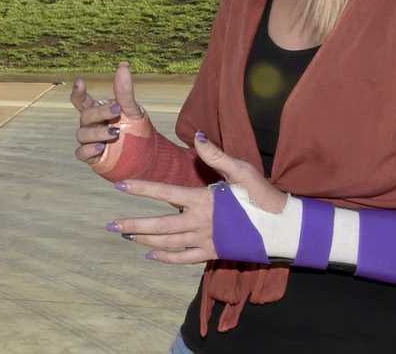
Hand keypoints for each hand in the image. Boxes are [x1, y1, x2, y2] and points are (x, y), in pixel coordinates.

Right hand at [72, 62, 154, 171]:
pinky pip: (82, 153)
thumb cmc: (138, 130)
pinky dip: (89, 150)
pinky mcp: (93, 157)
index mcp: (98, 111)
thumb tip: (123, 65)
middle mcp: (92, 125)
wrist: (148, 157)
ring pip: (82, 134)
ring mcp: (91, 141)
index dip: (78, 92)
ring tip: (115, 133)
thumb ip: (124, 91)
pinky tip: (101, 148)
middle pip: (85, 116)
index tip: (79, 82)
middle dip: (100, 112)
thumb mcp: (133, 110)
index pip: (81, 101)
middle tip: (117, 110)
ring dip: (97, 133)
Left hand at [110, 133, 287, 263]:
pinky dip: (167, 258)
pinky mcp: (214, 253)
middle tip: (111, 225)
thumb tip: (196, 136)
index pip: (165, 194)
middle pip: (160, 226)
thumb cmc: (263, 196)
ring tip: (127, 235)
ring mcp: (206, 241)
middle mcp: (200, 223)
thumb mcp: (242, 170)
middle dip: (133, 225)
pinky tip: (151, 255)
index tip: (120, 186)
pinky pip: (184, 259)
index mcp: (204, 201)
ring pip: (168, 243)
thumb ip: (216, 155)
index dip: (142, 189)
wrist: (284, 228)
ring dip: (145, 240)